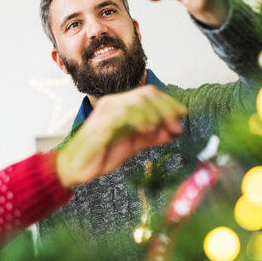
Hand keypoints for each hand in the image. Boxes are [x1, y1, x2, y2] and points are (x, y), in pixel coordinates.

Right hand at [56, 85, 186, 188]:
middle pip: (146, 93)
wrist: (78, 167)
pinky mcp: (101, 123)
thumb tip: (175, 131)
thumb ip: (154, 136)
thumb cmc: (102, 154)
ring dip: (156, 113)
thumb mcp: (135, 143)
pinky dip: (139, 120)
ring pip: (137, 101)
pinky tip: (149, 129)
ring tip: (166, 128)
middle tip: (177, 125)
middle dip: (166, 108)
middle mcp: (113, 103)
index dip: (169, 102)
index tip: (183, 114)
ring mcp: (106, 111)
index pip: (149, 93)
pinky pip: (123, 115)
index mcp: (121, 105)